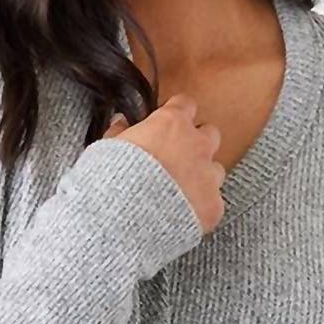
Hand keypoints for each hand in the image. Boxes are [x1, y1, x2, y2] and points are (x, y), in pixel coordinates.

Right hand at [104, 93, 224, 233]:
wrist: (124, 219)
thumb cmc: (112, 180)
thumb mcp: (108, 147)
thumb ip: (121, 131)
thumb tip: (122, 122)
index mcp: (172, 124)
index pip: (186, 104)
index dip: (177, 113)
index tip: (170, 122)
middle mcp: (197, 146)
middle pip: (210, 134)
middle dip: (197, 143)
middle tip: (179, 158)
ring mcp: (209, 177)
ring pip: (216, 170)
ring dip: (202, 177)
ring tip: (181, 192)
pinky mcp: (213, 207)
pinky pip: (213, 203)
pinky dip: (201, 208)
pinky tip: (183, 216)